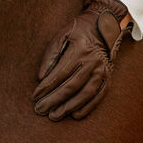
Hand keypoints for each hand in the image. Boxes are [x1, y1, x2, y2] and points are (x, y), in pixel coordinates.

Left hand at [33, 0, 132, 121]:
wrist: (104, 26)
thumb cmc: (77, 31)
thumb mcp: (61, 36)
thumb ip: (50, 55)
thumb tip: (41, 78)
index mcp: (80, 50)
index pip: (60, 73)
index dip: (46, 87)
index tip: (35, 96)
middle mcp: (93, 62)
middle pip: (71, 86)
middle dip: (54, 100)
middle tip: (41, 109)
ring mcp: (102, 70)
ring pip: (85, 94)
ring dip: (69, 107)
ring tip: (55, 115)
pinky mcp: (108, 77)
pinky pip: (98, 96)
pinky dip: (88, 107)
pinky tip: (75, 114)